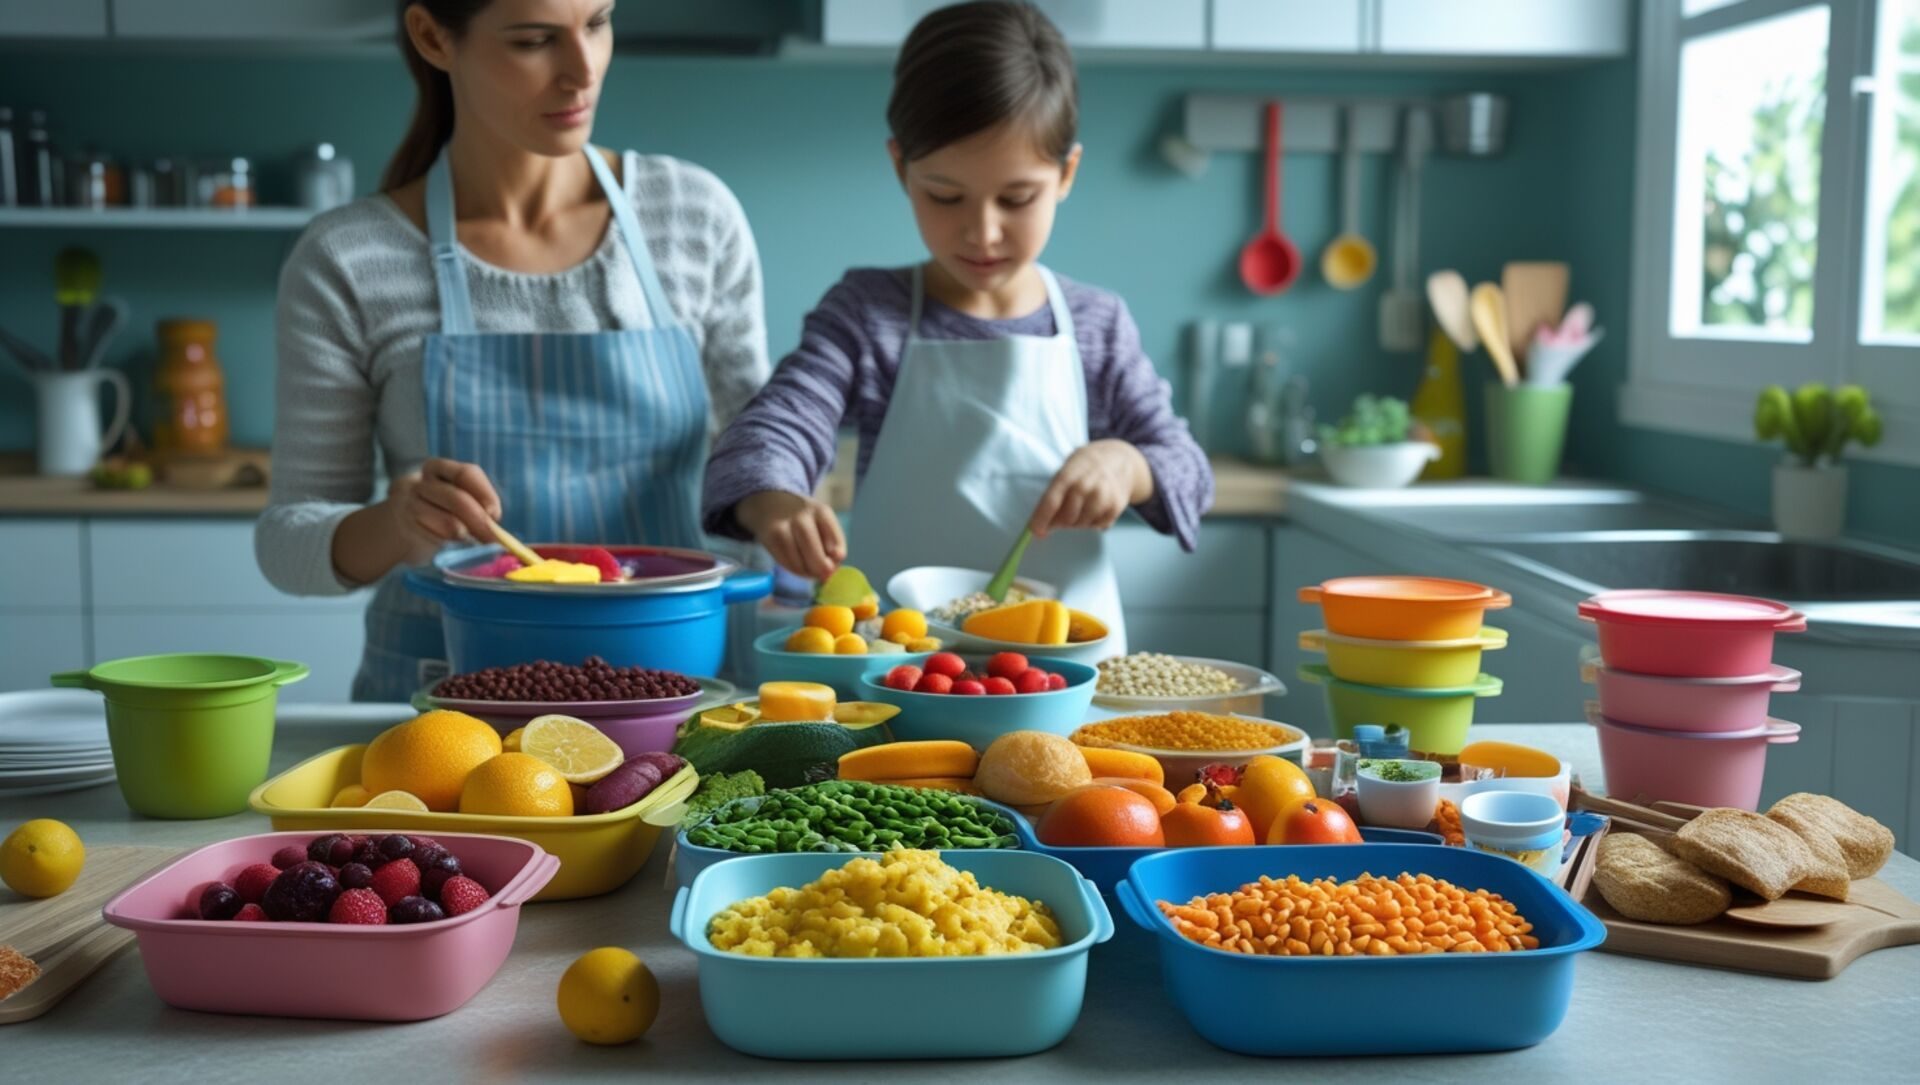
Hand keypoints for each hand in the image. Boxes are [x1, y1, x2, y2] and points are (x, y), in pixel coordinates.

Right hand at [384, 457, 502, 558]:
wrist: (394, 528)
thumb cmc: (434, 511)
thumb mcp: (452, 501)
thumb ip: (473, 506)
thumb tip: (494, 525)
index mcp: (438, 469)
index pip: (467, 473)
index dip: (485, 493)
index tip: (495, 514)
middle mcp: (421, 482)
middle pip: (457, 497)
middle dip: (479, 520)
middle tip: (492, 537)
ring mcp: (408, 503)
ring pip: (447, 520)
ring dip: (465, 533)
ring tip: (470, 540)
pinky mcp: (404, 526)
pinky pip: (433, 536)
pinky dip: (446, 541)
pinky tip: (448, 543)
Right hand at [737, 490, 844, 579]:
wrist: (770, 502)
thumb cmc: (803, 518)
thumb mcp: (821, 522)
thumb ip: (831, 543)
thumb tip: (832, 571)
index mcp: (821, 512)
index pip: (834, 537)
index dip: (838, 554)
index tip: (837, 560)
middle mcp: (801, 517)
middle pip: (812, 547)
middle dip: (820, 566)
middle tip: (824, 575)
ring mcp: (782, 528)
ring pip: (797, 560)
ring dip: (806, 572)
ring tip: (810, 570)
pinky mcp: (770, 539)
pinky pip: (785, 563)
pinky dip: (794, 570)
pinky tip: (798, 565)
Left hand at [1029, 440, 1152, 538]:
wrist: (1119, 458)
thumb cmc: (1085, 468)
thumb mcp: (1065, 472)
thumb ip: (1053, 496)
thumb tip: (1041, 525)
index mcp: (1068, 475)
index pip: (1051, 502)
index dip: (1041, 519)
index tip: (1035, 532)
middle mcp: (1085, 486)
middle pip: (1066, 519)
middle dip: (1059, 523)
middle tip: (1060, 517)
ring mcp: (1102, 496)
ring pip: (1081, 524)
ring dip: (1077, 522)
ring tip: (1081, 507)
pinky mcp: (1116, 507)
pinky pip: (1098, 526)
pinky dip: (1093, 522)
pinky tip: (1094, 508)